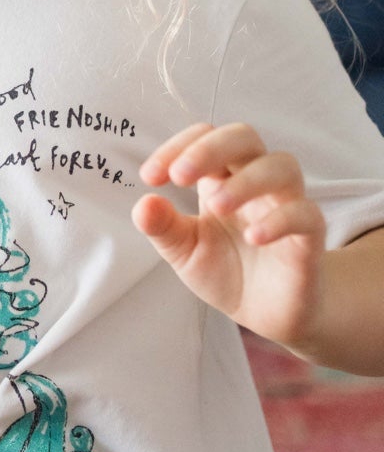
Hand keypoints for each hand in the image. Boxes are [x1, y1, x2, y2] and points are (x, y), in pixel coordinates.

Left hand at [133, 121, 325, 350]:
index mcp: (221, 177)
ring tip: (216, 206)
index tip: (150, 177)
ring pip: (282, 165)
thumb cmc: (226, 271)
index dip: (178, 147)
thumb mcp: (184, 251)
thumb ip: (163, 227)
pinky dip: (279, 220)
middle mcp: (256, 182)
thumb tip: (142, 203)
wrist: (266, 315)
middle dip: (210, 148)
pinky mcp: (309, 237)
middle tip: (179, 177)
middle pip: (244, 136)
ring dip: (246, 180)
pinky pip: (305, 214)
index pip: (205, 137)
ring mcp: (286, 205)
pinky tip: (253, 237)